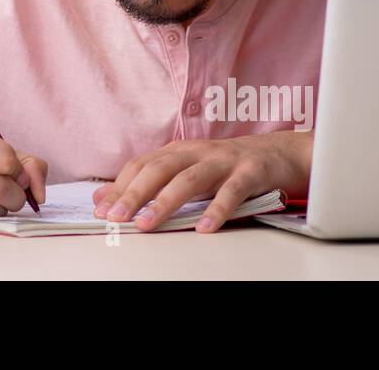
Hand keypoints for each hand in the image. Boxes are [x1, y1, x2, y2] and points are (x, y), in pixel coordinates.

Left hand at [93, 130, 311, 232]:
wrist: (278, 153)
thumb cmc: (227, 165)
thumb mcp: (185, 169)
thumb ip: (147, 181)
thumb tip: (103, 196)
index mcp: (178, 151)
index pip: (141, 165)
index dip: (119, 186)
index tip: (100, 209)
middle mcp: (197, 152)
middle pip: (159, 170)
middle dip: (134, 193)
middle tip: (115, 217)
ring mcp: (223, 160)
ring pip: (189, 179)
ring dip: (165, 201)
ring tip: (147, 223)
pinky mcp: (250, 172)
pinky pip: (232, 191)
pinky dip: (217, 209)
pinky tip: (204, 227)